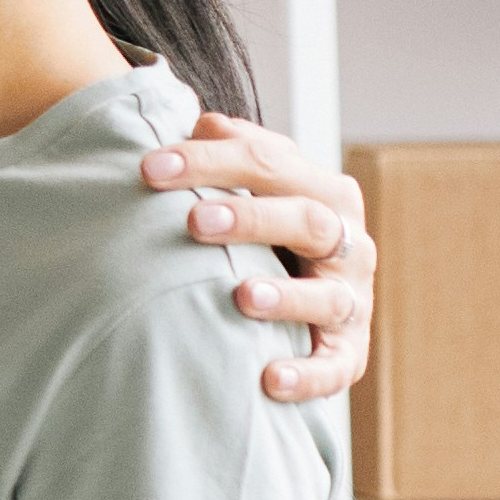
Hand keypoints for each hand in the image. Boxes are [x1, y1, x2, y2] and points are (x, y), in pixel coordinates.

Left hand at [146, 114, 369, 405]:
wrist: (314, 307)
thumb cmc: (269, 235)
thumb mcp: (257, 189)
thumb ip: (233, 154)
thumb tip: (198, 121)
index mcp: (323, 192)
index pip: (270, 164)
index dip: (209, 162)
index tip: (148, 168)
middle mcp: (348, 243)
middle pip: (307, 219)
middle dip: (251, 218)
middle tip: (194, 221)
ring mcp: (351, 300)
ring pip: (327, 296)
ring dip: (285, 296)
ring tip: (241, 296)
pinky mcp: (348, 354)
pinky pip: (333, 367)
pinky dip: (305, 375)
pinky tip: (267, 378)